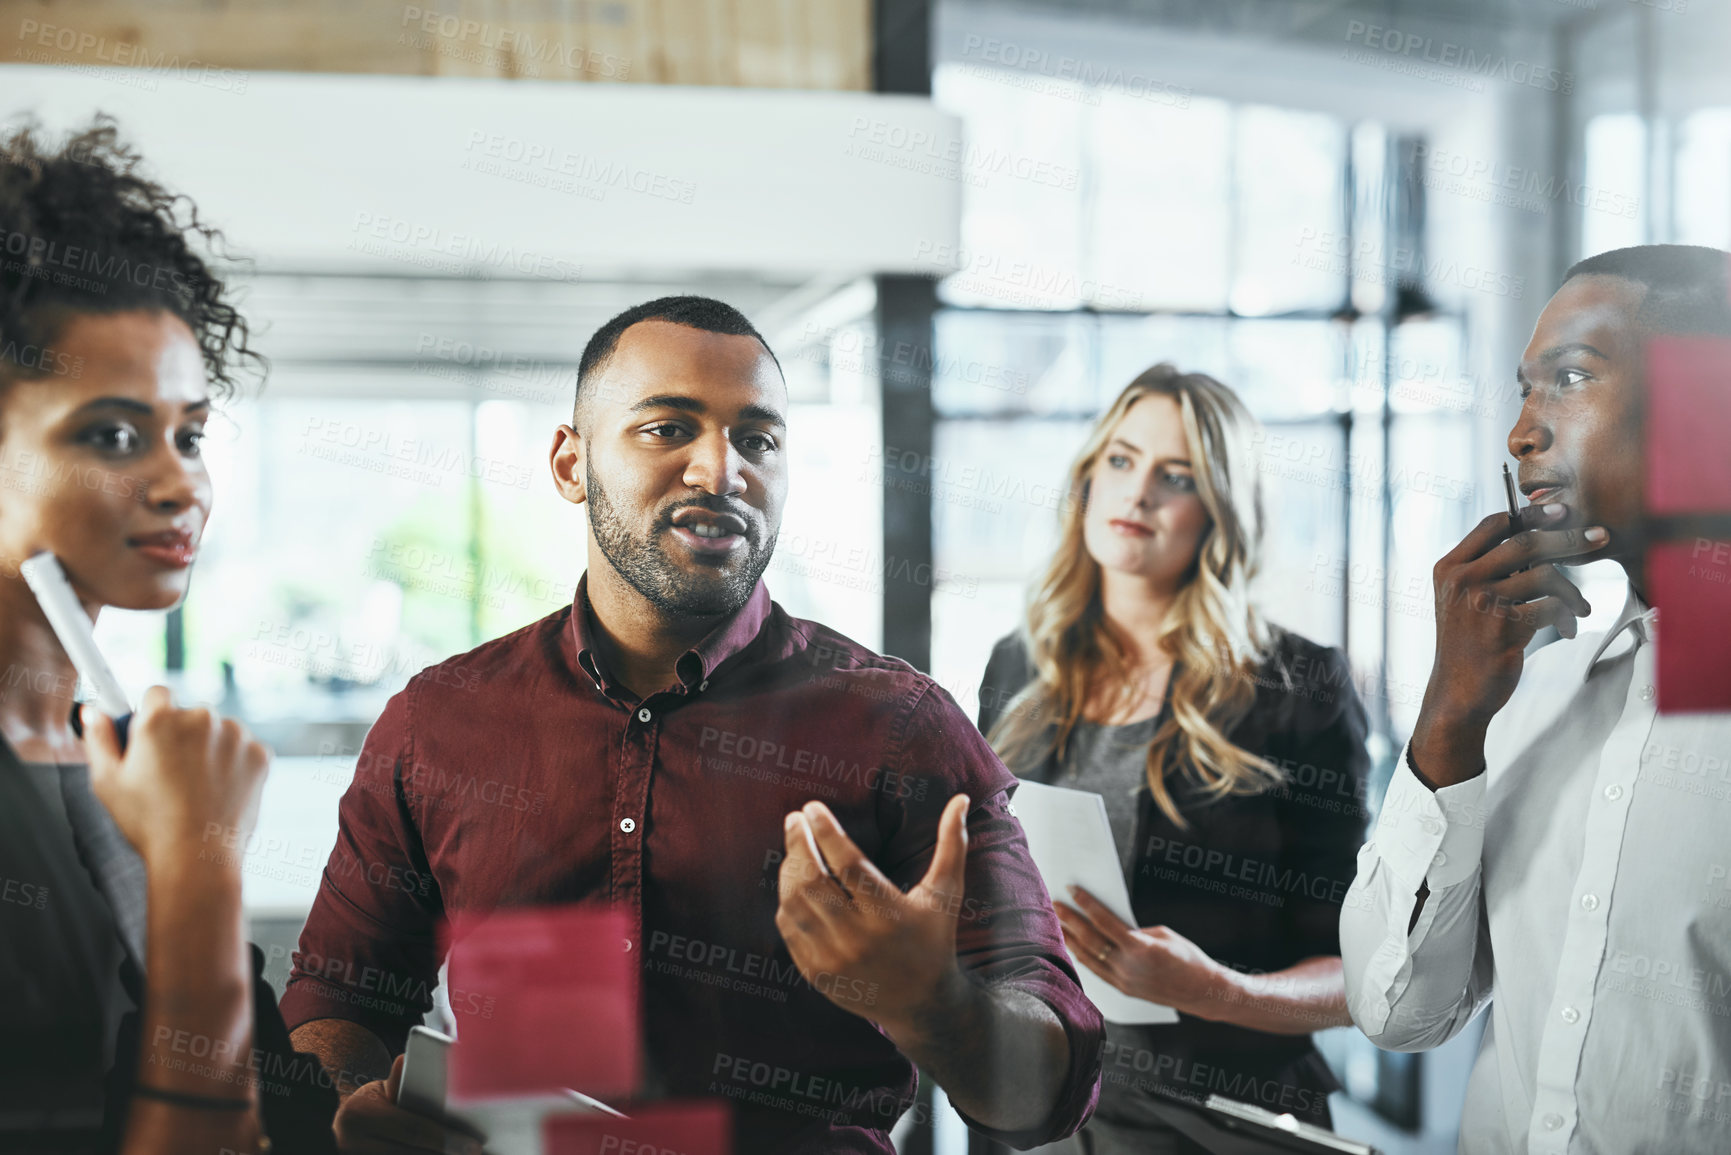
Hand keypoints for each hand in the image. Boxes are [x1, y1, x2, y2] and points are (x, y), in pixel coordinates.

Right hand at [82, 685, 269, 869]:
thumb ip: (98, 739)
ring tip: (196, 789)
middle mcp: (202, 718)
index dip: (150, 716)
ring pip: (220, 732)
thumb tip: (92, 711)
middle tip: (171, 775)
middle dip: (181, 736)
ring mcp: (236, 735)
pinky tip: (220, 792)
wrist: (197, 857)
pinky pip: (244, 751)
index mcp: (161, 719)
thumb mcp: (107, 782)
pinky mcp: (260, 754)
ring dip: (210, 750)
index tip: (150, 739)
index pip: (157, 694)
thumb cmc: (148, 823)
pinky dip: (235, 766)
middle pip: (190, 715)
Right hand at [334, 1054, 485, 1154]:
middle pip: (413, 1153)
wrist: (337, 1135)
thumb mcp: (378, 1092)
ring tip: (461, 1154)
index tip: (473, 1144)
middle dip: (446, 1152)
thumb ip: (398, 1083)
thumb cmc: (367, 1109)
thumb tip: (405, 1060)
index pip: (412, 1128)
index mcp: (360, 1115)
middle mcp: (354, 1143)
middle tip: (474, 1152)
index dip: (445, 1137)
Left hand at [775, 795, 971, 1032]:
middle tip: (795, 818)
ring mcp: (833, 958)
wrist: (922, 1005)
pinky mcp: (816, 974)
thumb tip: (960, 798)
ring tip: (794, 847)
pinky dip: (786, 901)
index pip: (847, 863)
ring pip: (795, 904)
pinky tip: (792, 883)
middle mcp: (858, 938)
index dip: (826, 831)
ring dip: (788, 870)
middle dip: (798, 843)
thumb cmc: (935, 940)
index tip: (812, 807)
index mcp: (889, 914)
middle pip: (813, 881)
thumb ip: (952, 844)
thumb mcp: (946, 893)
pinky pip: (789, 930)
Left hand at [1054, 887, 1223, 1016]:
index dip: (1086, 904)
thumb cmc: (1187, 958)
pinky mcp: (1123, 990)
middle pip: (1090, 939)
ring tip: (1058, 924)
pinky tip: (1074, 946)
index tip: (1072, 890)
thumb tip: (1112, 926)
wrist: (1201, 991)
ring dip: (1071, 940)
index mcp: (1139, 947)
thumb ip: (1134, 930)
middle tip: (1055, 905)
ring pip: (1087, 958)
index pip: (1104, 921)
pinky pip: (1096, 971)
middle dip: (1070, 920)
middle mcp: (1127, 966)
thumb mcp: (1162, 934)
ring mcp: (1123, 981)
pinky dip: (1082, 957)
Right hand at [1414, 503, 1605, 784]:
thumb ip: (1488, 568)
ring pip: (1545, 575)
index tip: (1561, 512)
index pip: (1493, 525)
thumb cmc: (1469, 642)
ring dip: (1574, 591)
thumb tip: (1540, 536)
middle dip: (1569, 538)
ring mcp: (1480, 603)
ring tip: (1582, 606)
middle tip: (1599, 537)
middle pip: (1525, 543)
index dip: (1530, 514)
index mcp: (1449, 567)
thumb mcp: (1463, 598)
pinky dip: (1568, 616)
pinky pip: (1551, 606)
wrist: (1458, 691)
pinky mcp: (1503, 627)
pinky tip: (1568, 628)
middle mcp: (1462, 580)